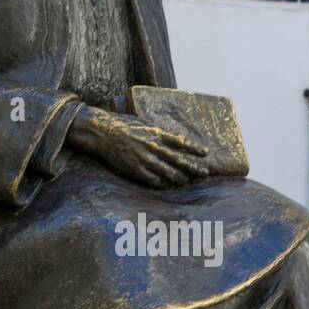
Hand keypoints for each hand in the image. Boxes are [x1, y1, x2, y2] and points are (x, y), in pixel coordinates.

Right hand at [66, 105, 208, 187]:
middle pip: (178, 160)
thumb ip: (157, 132)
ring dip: (179, 178)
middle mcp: (154, 146)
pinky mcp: (135, 169)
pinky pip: (152, 179)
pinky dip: (161, 183)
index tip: (206, 153)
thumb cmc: (122, 125)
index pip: (181, 142)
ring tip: (187, 181)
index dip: (194, 148)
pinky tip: (167, 185)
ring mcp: (145, 158)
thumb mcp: (143, 123)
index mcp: (156, 132)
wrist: (102, 131)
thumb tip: (170, 139)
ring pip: (168, 172)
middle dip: (193, 167)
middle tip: (205, 173)